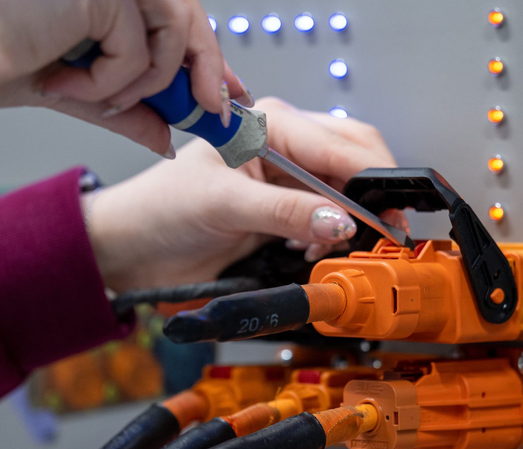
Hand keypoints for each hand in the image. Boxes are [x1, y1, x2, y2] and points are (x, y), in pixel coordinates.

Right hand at [0, 0, 246, 155]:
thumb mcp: (82, 94)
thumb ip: (128, 110)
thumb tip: (167, 137)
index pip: (176, 21)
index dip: (209, 57)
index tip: (230, 92)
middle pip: (187, 17)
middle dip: (206, 70)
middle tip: (214, 110)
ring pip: (172, 33)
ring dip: (144, 82)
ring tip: (97, 97)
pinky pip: (138, 50)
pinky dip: (110, 83)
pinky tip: (65, 84)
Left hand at [87, 98, 406, 292]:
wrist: (135, 249)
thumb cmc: (160, 209)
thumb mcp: (222, 205)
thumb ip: (283, 211)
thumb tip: (340, 221)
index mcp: (269, 126)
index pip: (341, 144)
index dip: (372, 180)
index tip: (388, 216)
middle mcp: (283, 148)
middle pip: (354, 162)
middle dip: (370, 197)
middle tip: (380, 232)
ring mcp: (285, 182)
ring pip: (345, 194)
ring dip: (348, 223)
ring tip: (326, 246)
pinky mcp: (282, 213)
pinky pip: (325, 221)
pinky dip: (329, 238)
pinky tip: (310, 248)